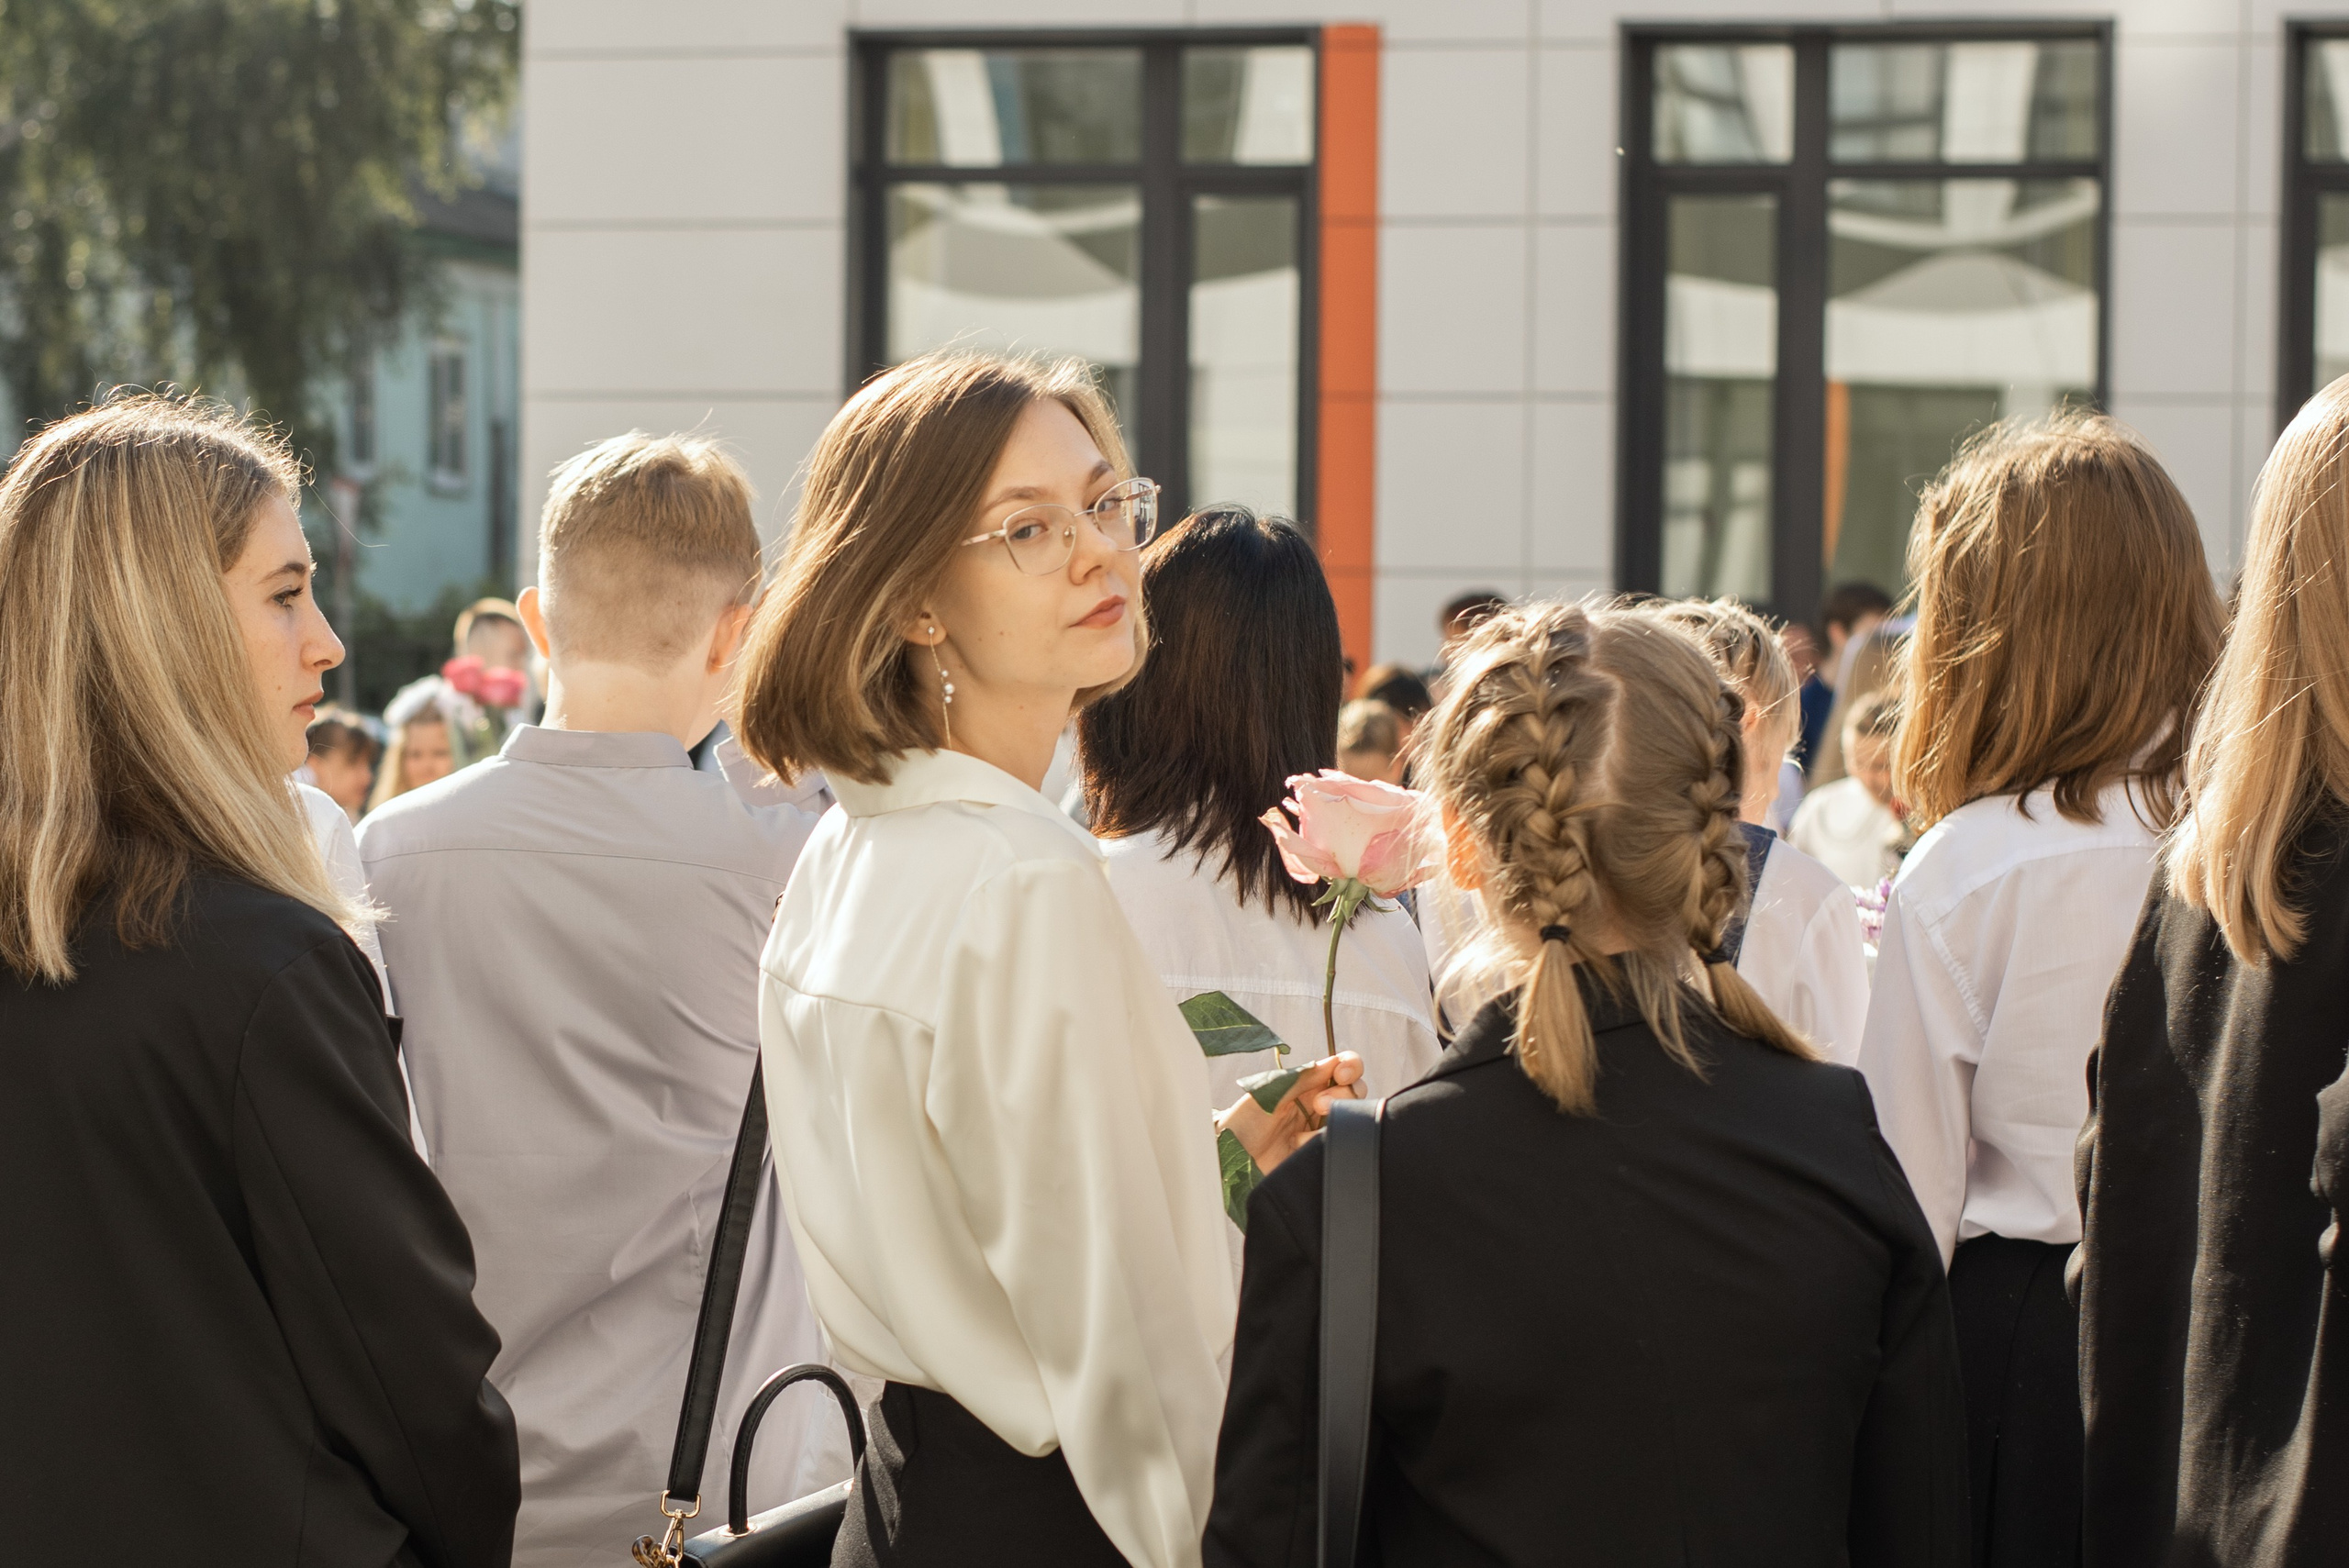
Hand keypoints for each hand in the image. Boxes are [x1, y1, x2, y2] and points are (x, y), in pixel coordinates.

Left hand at [1219, 1052, 1364, 1174]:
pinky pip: (1337, 1143)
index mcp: (1308, 1083)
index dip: (1350, 1066)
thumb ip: (1302, 1078)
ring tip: (1298, 1132)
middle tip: (1317, 1104)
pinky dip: (1319, 1142)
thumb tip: (1333, 1062)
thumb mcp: (1271, 1092)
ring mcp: (1321, 1127)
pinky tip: (1297, 1146)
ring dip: (1329, 1122)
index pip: (1343, 1067)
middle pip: (1355, 1091)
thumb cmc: (1244, 1120)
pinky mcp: (1319, 1150)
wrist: (1231, 1156)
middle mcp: (1319, 1103)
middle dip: (1341, 1094)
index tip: (1341, 1074)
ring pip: (1350, 1118)